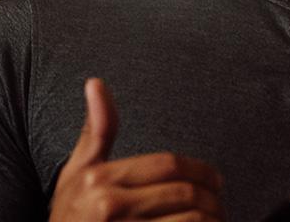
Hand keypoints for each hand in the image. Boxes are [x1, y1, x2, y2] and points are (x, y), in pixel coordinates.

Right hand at [49, 78, 224, 220]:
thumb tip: (96, 82)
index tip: (216, 181)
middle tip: (219, 205)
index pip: (168, 165)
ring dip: (212, 220)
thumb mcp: (76, 175)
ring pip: (190, 221)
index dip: (201, 170)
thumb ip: (95, 132)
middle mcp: (108, 207)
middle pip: (183, 193)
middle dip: (212, 199)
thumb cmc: (69, 218)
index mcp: (99, 180)